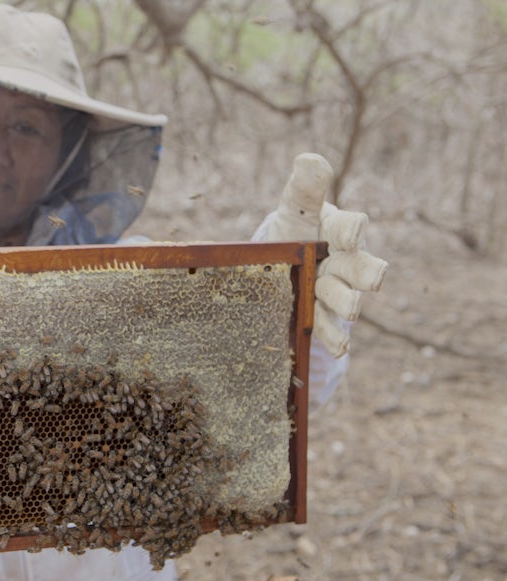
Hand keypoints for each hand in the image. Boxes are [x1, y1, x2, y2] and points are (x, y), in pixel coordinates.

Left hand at [262, 153, 387, 356]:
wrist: (281, 265)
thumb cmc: (294, 231)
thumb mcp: (294, 209)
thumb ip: (304, 188)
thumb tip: (309, 158)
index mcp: (338, 231)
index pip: (350, 226)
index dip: (351, 229)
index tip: (351, 231)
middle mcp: (344, 262)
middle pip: (361, 268)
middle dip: (366, 273)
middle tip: (373, 278)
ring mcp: (336, 292)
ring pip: (347, 299)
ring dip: (348, 304)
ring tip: (350, 309)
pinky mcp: (322, 317)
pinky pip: (331, 329)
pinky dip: (335, 338)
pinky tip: (339, 349)